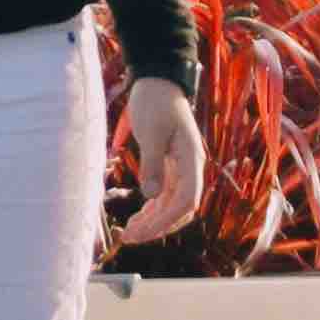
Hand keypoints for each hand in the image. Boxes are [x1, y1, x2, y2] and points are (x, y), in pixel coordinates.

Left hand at [109, 75, 208, 249]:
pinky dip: (151, 210)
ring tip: (129, 234)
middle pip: (181, 209)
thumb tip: (152, 196)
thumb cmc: (156, 101)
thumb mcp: (151, 131)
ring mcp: (180, 168)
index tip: (144, 231)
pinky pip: (164, 196)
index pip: (187, 200)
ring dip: (153, 222)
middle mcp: (190, 167)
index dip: (167, 220)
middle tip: (132, 238)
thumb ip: (152, 164)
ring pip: (171, 205)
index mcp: (191, 159)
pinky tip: (137, 219)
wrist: (157, 80)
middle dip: (158, 227)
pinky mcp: (168, 166)